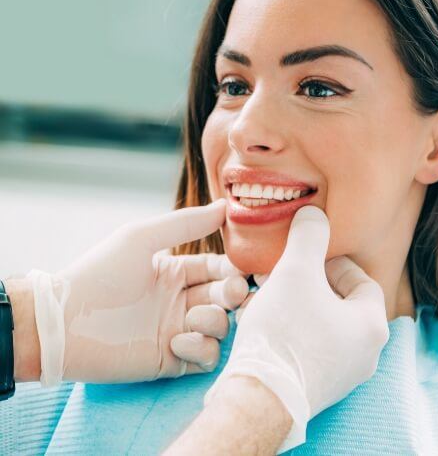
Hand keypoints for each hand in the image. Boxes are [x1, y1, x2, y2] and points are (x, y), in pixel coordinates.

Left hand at [26, 199, 249, 384]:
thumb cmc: (100, 273)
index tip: (244, 270)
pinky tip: (176, 342)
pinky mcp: (170, 360)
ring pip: (220, 326)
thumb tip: (225, 205)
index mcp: (174, 272)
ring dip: (215, 321)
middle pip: (225, 297)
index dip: (234, 268)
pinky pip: (206, 356)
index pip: (217, 268)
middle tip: (233, 293)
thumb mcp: (141, 238)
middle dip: (234, 294)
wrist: (64, 322)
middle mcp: (179, 301)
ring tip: (191, 319)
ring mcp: (176, 331)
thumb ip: (186, 223)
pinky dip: (200, 348)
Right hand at [204, 206, 388, 452]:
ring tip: (267, 290)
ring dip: (295, 301)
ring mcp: (342, 374)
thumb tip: (314, 213)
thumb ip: (309, 235)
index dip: (333, 261)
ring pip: (320, 322)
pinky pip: (308, 344)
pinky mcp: (317, 385)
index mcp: (371, 326)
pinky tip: (264, 317)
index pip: (361, 280)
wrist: (260, 396)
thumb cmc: (285, 331)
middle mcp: (364, 353)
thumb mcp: (296, 270)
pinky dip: (290, 325)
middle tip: (283, 271)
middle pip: (338, 301)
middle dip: (308, 280)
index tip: (308, 256)